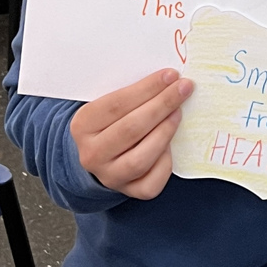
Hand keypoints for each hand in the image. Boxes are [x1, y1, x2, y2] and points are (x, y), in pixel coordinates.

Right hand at [70, 69, 193, 199]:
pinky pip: (151, 182)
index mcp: (82, 125)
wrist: (99, 153)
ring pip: (141, 158)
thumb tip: (168, 79)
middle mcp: (92, 154)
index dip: (147, 88)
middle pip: (131, 129)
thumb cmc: (111, 120)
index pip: (117, 104)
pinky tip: (171, 143)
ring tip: (178, 112)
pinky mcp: (129, 191)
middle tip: (183, 88)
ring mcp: (109, 176)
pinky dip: (165, 161)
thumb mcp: (109, 103)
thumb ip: (132, 93)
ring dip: (165, 132)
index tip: (171, 75)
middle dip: (162, 105)